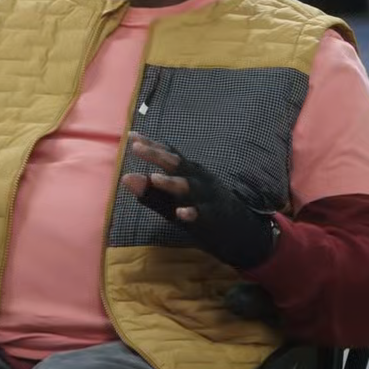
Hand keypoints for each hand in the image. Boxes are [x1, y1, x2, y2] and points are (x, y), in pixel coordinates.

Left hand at [121, 132, 277, 270]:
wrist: (243, 232)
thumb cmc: (203, 211)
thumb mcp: (175, 202)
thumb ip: (151, 193)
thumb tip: (125, 178)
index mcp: (190, 172)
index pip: (169, 154)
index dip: (151, 144)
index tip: (132, 136)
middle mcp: (199, 179)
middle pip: (177, 164)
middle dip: (157, 155)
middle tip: (137, 147)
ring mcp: (208, 197)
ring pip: (189, 187)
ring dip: (172, 182)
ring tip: (154, 178)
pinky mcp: (216, 217)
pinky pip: (203, 214)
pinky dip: (192, 213)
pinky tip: (181, 213)